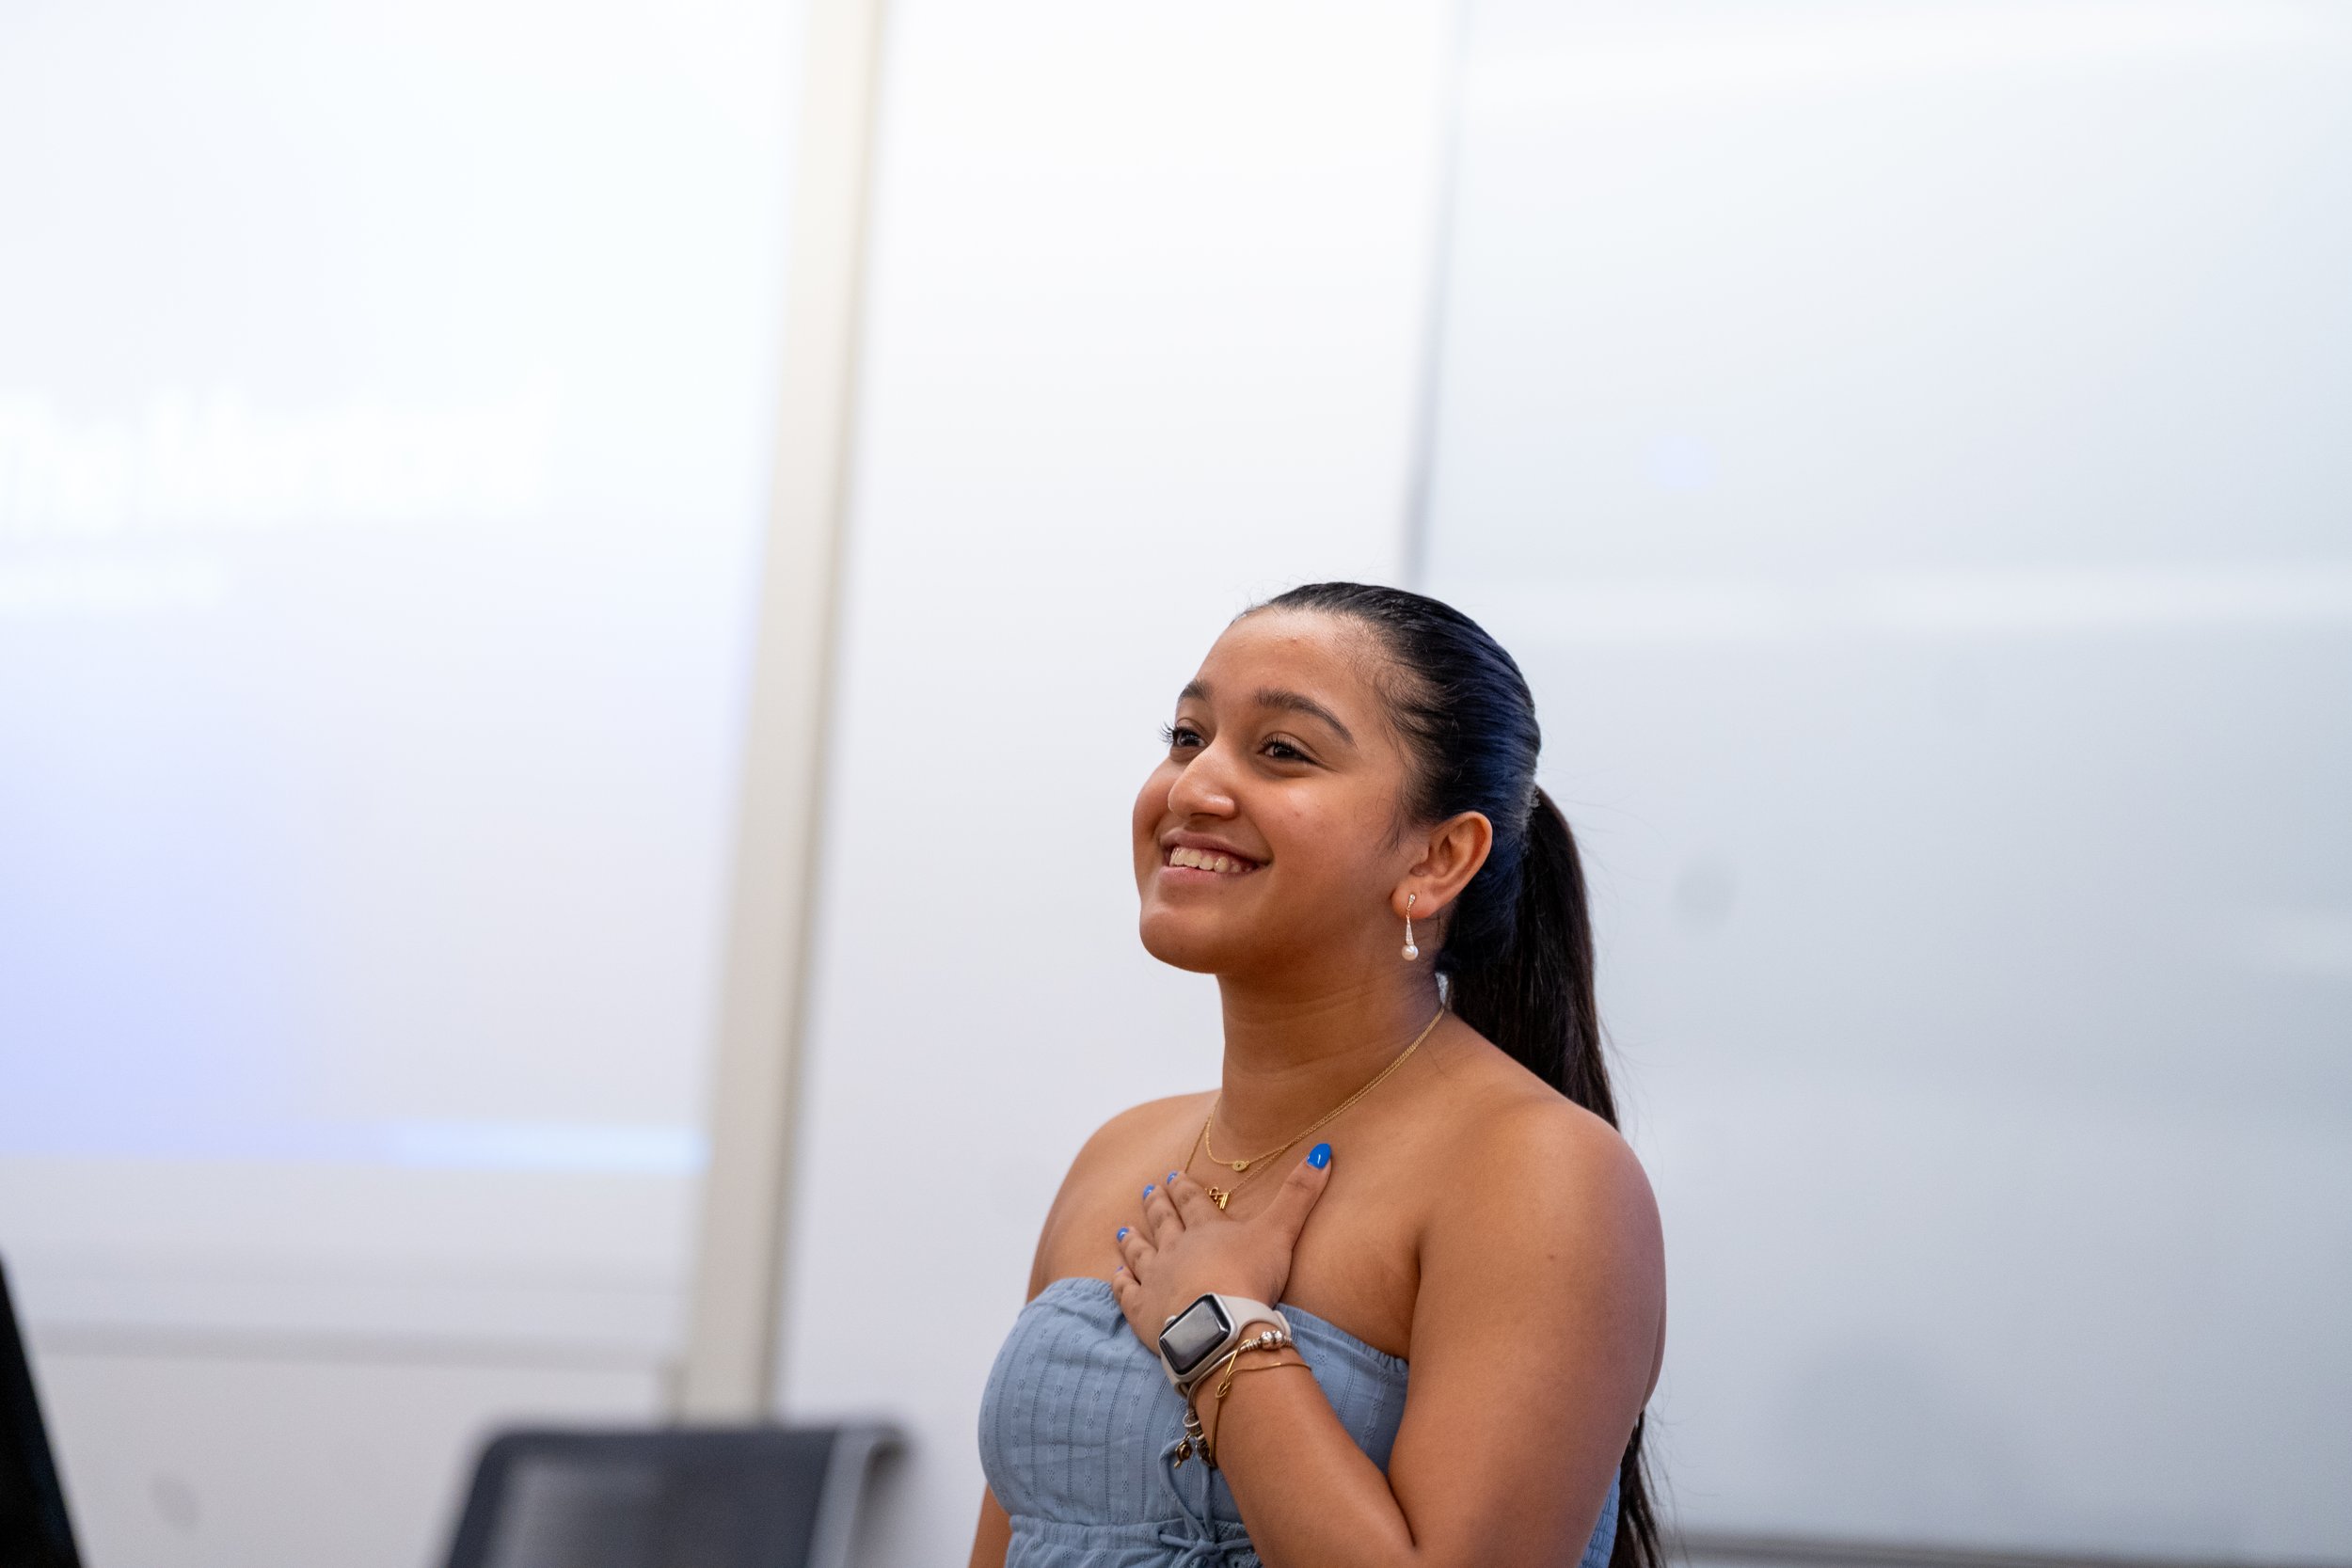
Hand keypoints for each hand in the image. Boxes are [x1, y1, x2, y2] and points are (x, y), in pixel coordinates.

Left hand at [1110, 1145, 1332, 1348]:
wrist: (1217, 1325)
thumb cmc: (1248, 1277)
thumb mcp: (1279, 1232)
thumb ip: (1300, 1194)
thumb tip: (1324, 1149)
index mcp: (1206, 1230)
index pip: (1192, 1202)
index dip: (1183, 1187)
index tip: (1171, 1175)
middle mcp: (1175, 1249)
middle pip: (1163, 1222)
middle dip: (1156, 1205)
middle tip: (1147, 1189)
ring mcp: (1155, 1279)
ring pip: (1139, 1253)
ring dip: (1131, 1240)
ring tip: (1122, 1228)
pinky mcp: (1142, 1311)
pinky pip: (1126, 1292)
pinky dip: (1120, 1282)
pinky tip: (1115, 1274)